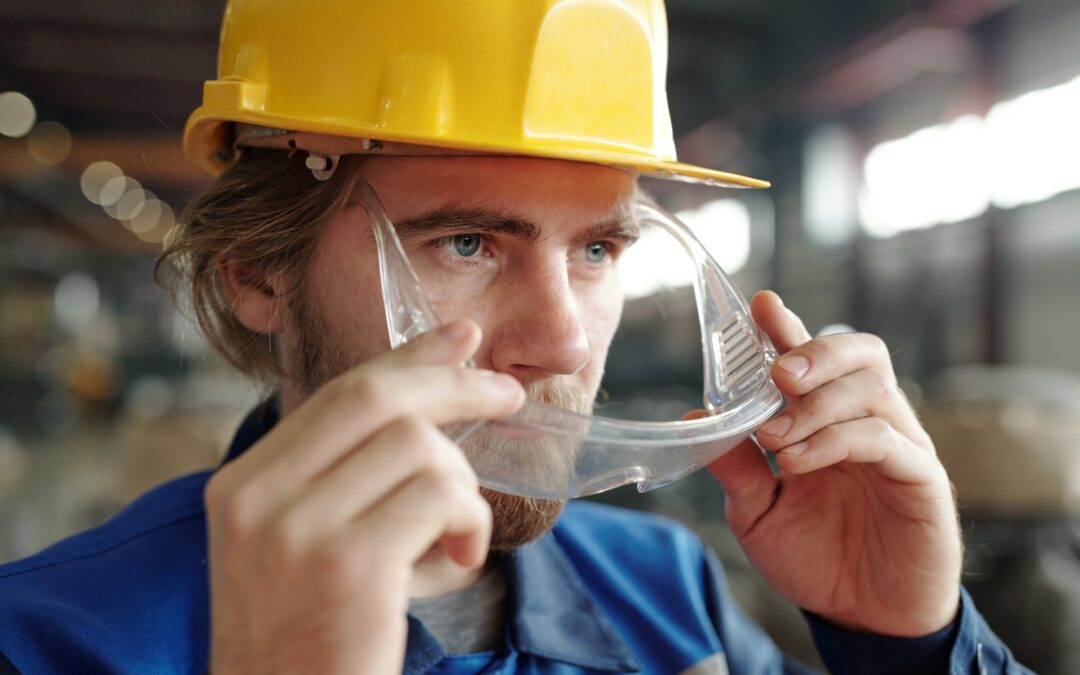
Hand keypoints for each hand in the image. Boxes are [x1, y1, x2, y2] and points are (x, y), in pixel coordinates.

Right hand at [203, 321, 523, 674]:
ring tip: (460, 533)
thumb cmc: (311, 640)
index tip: (460, 338)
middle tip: (507, 392)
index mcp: (242, 484)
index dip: (408, 357)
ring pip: (419, 445)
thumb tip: (423, 402)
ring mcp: (298, 530)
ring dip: (463, 483)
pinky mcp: (349, 565)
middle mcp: (258, 498)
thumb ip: (340, 479)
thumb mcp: (300, 550)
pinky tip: (461, 558)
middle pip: (377, 398)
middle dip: (455, 384)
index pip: (337, 394)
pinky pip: (441, 495)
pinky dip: (471, 520)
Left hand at [697, 291, 961, 636]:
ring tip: (774, 438)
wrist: (862, 619)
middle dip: (814, 352)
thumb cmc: (816, 557)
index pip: (814, 359)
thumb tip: (693, 417)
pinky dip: (835, 441)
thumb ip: (733, 464)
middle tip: (777, 374)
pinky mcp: (922, 479)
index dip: (789, 328)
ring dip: (815, 406)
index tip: (761, 305)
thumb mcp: (757, 512)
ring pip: (872, 389)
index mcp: (828, 420)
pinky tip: (797, 463)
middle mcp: (869, 422)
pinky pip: (885, 440)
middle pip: (861, 353)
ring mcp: (901, 446)